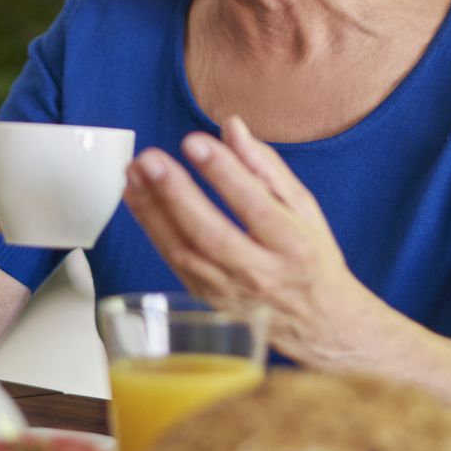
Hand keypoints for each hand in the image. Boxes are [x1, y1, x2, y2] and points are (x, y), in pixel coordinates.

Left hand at [121, 116, 386, 365]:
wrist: (316, 323)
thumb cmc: (309, 258)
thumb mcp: (303, 209)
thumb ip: (266, 167)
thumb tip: (231, 127)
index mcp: (294, 246)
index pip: (256, 206)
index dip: (224, 173)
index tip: (195, 143)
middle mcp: (262, 274)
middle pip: (212, 235)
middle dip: (176, 195)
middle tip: (150, 160)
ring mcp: (230, 292)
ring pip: (184, 252)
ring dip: (152, 210)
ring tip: (133, 173)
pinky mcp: (205, 300)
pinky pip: (172, 262)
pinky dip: (150, 228)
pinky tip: (135, 197)